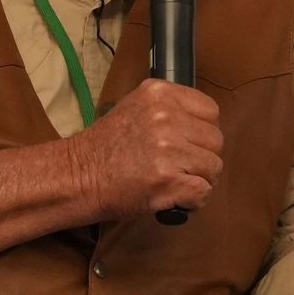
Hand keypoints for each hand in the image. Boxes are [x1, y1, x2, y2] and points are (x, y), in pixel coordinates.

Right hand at [68, 78, 221, 218]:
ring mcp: (167, 149)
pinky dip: (193, 200)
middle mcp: (166, 117)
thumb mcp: (136, 108)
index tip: (187, 143)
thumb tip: (204, 128)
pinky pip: (203, 191)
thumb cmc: (107, 147)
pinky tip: (175, 197)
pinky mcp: (166, 179)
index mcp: (160, 94)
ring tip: (175, 181)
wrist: (77, 176)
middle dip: (202, 157)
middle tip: (179, 167)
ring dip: (199, 179)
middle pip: (216, 140)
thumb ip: (170, 110)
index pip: (211, 111)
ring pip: (214, 167)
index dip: (203, 132)